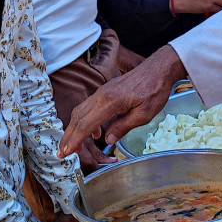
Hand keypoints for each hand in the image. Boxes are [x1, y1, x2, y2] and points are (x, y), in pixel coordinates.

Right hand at [61, 47, 185, 156]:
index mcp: (110, 102)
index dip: (75, 140)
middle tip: (62, 152)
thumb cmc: (154, 90)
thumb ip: (123, 127)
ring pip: (80, 111)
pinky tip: (94, 132)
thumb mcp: (144, 115)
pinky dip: (84, 120)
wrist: (158, 69)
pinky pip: (88, 106)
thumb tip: (107, 140)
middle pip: (78, 117)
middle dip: (68, 136)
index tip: (67, 152)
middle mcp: (101, 95)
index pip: (86, 124)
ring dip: (74, 128)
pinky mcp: (105, 91)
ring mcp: (102, 92)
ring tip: (74, 145)